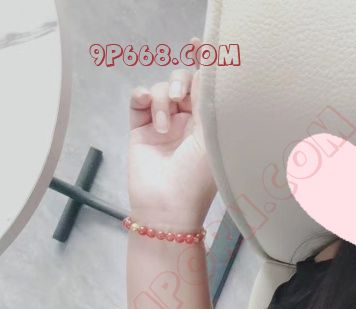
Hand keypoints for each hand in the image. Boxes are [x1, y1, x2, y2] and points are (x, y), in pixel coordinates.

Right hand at [127, 37, 217, 227]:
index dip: (202, 63)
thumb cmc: (195, 179)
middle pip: (180, 82)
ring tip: (164, 129)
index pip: (205, 88)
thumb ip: (206, 102)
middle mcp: (186, 122)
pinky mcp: (140, 129)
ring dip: (160, 102)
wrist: (167, 207)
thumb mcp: (209, 137)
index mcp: (208, 125)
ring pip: (157, 90)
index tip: (199, 45)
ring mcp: (162, 125)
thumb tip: (206, 70)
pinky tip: (146, 108)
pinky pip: (137, 99)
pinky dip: (141, 97)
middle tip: (178, 98)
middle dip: (178, 83)